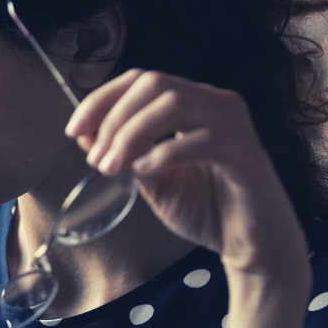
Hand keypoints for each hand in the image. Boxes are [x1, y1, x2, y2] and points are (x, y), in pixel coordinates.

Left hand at [64, 69, 306, 276]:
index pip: (142, 79)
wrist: (252, 247)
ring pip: (174, 103)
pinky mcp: (247, 153)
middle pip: (154, 84)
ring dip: (132, 134)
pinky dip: (164, 153)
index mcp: (194, 102)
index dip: (102, 99)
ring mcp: (235, 124)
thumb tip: (86, 136)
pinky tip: (145, 173)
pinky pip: (201, 139)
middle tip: (96, 160)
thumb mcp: (151, 181)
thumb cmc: (206, 211)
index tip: (74, 131)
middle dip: (114, 119)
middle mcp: (216, 103)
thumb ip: (124, 156)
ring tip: (113, 168)